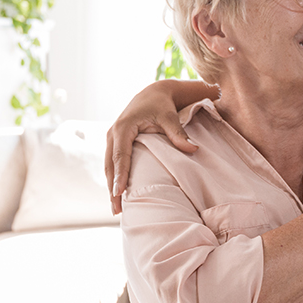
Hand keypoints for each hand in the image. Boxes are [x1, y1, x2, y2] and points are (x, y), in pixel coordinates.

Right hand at [103, 80, 203, 212]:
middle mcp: (113, 133)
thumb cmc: (162, 105)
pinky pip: (112, 163)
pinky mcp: (115, 142)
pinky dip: (114, 178)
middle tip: (116, 209)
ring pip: (108, 166)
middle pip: (110, 165)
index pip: (120, 156)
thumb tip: (193, 149)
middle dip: (112, 188)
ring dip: (111, 186)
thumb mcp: (170, 117)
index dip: (120, 175)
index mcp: (123, 128)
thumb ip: (178, 134)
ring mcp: (112, 138)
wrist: (153, 93)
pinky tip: (118, 194)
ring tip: (115, 208)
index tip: (119, 193)